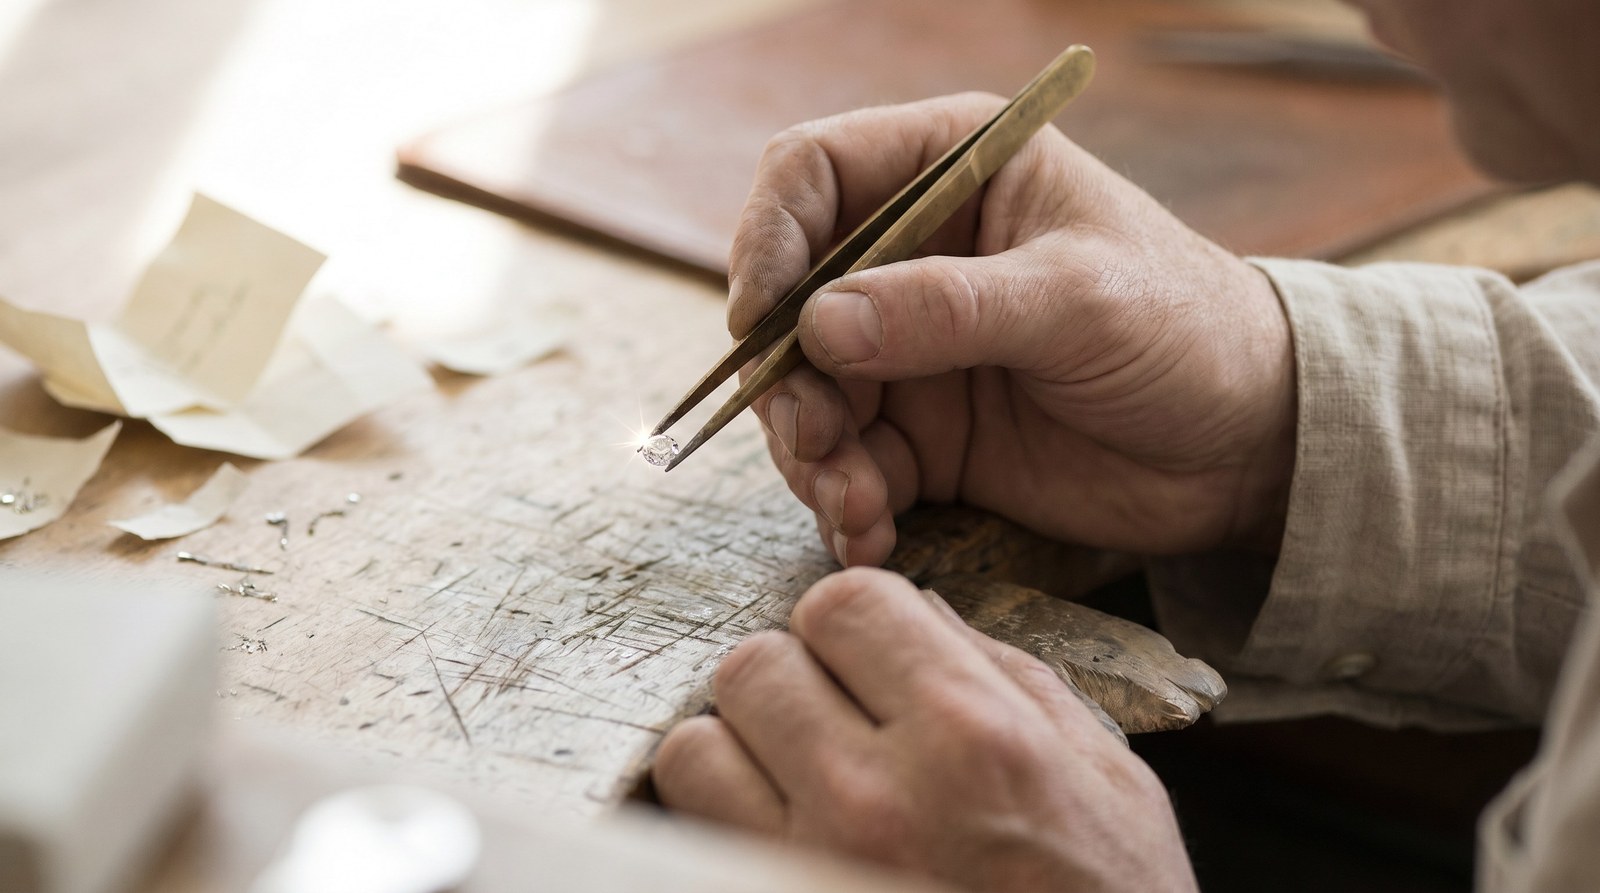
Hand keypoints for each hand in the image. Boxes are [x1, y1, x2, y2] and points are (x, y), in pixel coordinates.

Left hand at [653, 568, 1196, 891]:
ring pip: (696, 747)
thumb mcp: (1108, 779)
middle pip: (754, 664)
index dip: (852, 620)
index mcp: (972, 734)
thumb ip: (1010, 676)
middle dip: (791, 676)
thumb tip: (925, 609)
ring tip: (791, 775)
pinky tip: (777, 829)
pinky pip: (693, 832)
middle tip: (831, 714)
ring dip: (738, 750)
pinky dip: (720, 820)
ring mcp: (812, 863)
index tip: (867, 652)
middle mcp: (878, 793)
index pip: (841, 603)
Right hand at [729, 93, 1296, 564]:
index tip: (764, 320)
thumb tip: (820, 324)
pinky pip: (849, 466)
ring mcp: (912, 352)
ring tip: (854, 504)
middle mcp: (913, 258)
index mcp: (952, 173)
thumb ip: (950, 309)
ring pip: (806, 395)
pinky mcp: (924, 437)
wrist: (1250, 447)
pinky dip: (845, 503)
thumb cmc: (1188, 329)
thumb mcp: (1077, 302)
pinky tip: (870, 533)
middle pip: (790, 301)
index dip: (769, 239)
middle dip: (786, 378)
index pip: (814, 174)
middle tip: (815, 440)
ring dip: (810, 455)